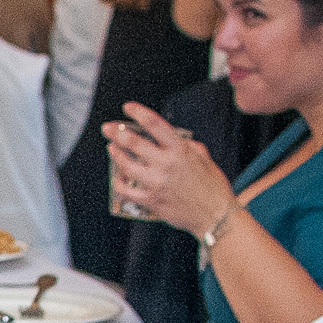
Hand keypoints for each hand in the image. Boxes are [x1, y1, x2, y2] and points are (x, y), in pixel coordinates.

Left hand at [103, 102, 235, 235]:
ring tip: (111, 148)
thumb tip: (171, 138)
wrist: (215, 215)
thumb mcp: (204, 157)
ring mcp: (156, 183)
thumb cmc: (212, 187)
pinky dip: (119, 183)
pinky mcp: (150, 200)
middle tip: (108, 128)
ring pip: (126, 165)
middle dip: (117, 133)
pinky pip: (126, 190)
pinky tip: (118, 177)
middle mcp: (166, 164)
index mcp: (180, 150)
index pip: (155, 125)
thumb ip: (186, 145)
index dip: (139, 113)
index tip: (128, 107)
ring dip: (115, 154)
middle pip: (134, 143)